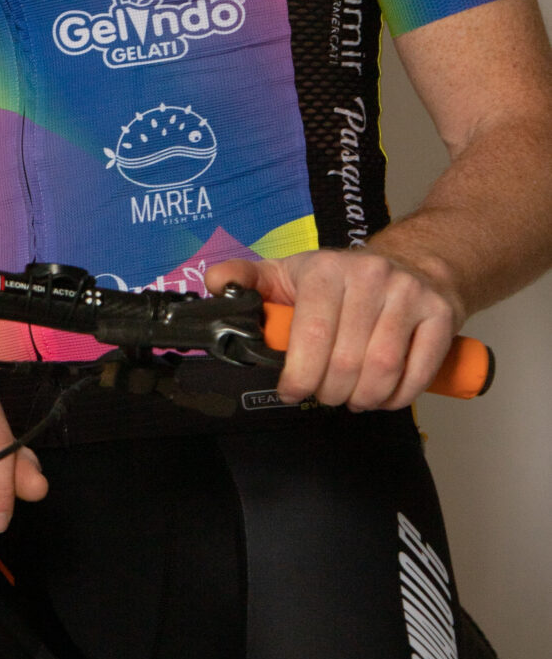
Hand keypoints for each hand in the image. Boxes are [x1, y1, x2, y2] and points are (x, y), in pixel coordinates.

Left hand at [207, 248, 463, 408]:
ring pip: (382, 370)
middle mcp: (370, 277)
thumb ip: (247, 279)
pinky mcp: (441, 314)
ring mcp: (409, 295)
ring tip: (353, 398)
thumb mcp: (290, 271)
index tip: (291, 390)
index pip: (309, 337)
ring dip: (363, 398)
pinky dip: (398, 396)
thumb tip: (215, 284)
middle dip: (329, 392)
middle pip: (345, 361)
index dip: (297, 376)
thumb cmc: (344, 278)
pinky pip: (419, 372)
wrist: (419, 260)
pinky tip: (384, 395)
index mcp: (326, 270)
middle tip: (325, 395)